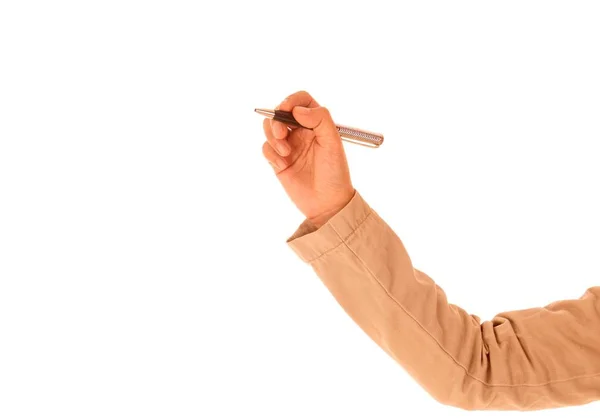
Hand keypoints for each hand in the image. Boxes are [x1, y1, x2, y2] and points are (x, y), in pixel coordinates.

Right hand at [261, 91, 354, 227]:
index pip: (301, 100)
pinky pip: (266, 148)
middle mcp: (301, 132)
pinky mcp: (278, 160)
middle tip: (282, 135)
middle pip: (280, 112)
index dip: (291, 100)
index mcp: (316, 124)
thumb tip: (298, 110)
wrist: (326, 203)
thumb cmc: (334, 173)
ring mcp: (289, 145)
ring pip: (269, 128)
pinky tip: (281, 165)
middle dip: (276, 120)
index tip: (286, 109)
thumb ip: (320, 120)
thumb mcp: (333, 143)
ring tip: (285, 153)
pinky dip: (271, 153)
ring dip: (272, 137)